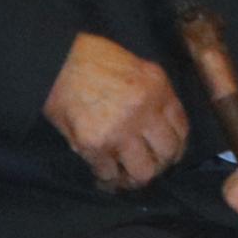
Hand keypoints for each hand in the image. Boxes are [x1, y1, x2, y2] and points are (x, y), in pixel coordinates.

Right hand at [44, 34, 186, 190]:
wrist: (56, 62)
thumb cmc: (92, 59)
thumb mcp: (136, 67)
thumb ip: (152, 96)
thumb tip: (157, 125)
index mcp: (158, 89)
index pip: (180, 128)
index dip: (176, 146)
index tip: (170, 155)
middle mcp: (144, 111)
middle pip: (166, 153)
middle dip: (159, 165)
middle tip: (147, 167)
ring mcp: (121, 130)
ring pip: (143, 171)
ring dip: (134, 178)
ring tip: (126, 177)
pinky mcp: (94, 144)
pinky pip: (108, 172)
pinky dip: (106, 178)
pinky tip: (103, 176)